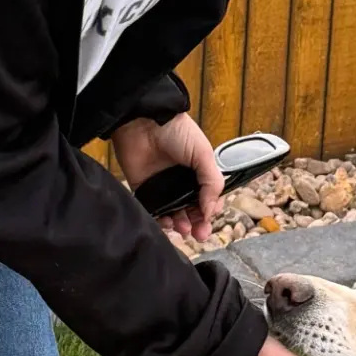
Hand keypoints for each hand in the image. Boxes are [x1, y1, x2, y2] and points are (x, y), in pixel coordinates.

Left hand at [112, 114, 223, 241]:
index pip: (208, 199)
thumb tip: (211, 211)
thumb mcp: (203, 154)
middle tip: (198, 234)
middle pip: (192, 210)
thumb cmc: (176, 132)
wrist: (143, 121)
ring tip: (181, 227)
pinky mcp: (144, 189)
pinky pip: (153, 211)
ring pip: (174, 214)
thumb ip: (212, 182)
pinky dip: (160, 221)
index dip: (210, 213)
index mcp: (198, 172)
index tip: (208, 221)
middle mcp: (181, 181)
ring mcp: (162, 186)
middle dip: (197, 224)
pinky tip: (166, 222)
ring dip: (180, 224)